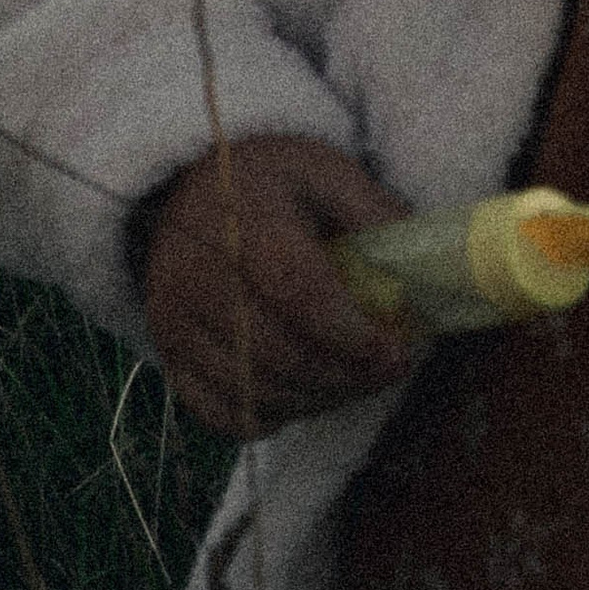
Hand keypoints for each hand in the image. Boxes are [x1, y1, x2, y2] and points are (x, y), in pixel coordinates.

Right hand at [138, 134, 420, 437]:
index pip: (296, 289)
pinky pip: (221, 414)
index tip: (396, 349)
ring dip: (316, 400)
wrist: (187, 188)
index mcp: (239, 219)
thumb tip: (422, 275)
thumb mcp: (323, 171)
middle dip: (345, 375)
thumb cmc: (267, 183)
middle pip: (277, 353)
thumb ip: (372, 214)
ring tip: (351, 379)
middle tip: (387, 371)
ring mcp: (172, 320)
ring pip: (253, 392)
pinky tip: (300, 392)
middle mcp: (194, 274)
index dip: (350, 331)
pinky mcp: (167, 354)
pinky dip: (270, 418)